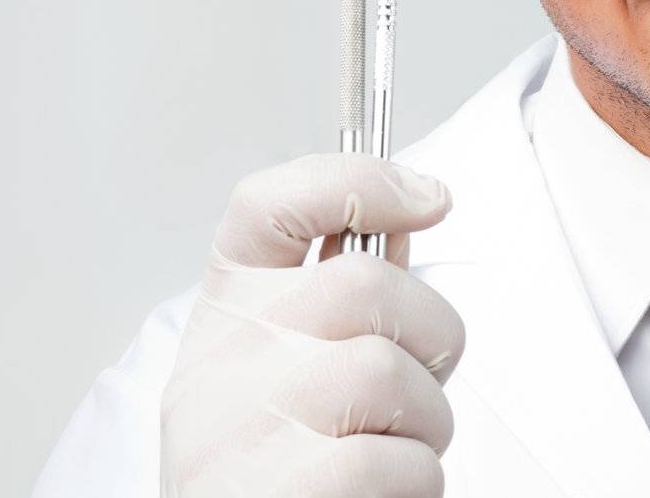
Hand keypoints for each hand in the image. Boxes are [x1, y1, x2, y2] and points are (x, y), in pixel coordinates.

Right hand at [160, 152, 464, 496]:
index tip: (428, 199)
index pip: (267, 206)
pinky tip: (376, 493)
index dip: (358, 182)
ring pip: (385, 373)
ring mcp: (236, 434)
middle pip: (361, 283)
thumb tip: (408, 213)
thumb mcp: (294, 368)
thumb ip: (346, 296)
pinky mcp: (277, 495)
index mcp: (225, 323)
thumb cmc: (286, 468)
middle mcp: (218, 369)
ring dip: (425, 423)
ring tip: (391, 451)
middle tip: (420, 382)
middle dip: (430, 333)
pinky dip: (414, 483)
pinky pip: (397, 461)